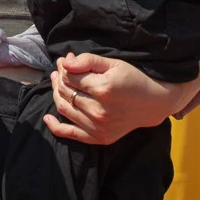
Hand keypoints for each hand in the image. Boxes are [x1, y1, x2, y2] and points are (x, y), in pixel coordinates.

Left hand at [43, 52, 194, 145]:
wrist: (153, 103)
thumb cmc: (133, 79)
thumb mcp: (114, 64)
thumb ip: (88, 61)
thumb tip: (66, 62)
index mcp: (103, 89)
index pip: (71, 77)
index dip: (64, 67)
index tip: (65, 61)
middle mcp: (99, 110)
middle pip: (66, 92)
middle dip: (59, 78)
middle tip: (60, 70)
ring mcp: (98, 127)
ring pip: (65, 108)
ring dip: (56, 94)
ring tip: (57, 83)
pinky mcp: (99, 138)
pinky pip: (71, 134)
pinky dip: (55, 127)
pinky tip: (46, 118)